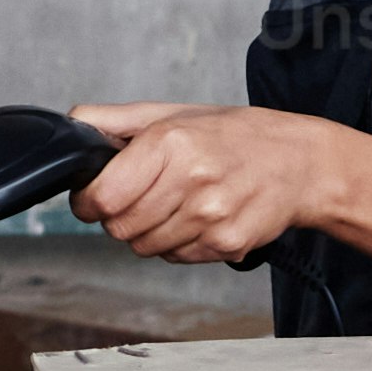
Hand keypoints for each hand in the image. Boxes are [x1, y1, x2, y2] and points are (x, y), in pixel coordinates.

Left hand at [69, 103, 334, 267]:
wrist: (300, 163)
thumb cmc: (234, 136)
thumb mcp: (172, 113)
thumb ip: (114, 121)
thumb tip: (70, 128)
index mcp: (171, 143)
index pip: (104, 197)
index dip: (89, 201)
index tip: (94, 196)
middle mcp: (192, 180)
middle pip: (119, 227)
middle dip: (118, 216)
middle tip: (139, 197)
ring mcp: (211, 216)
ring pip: (144, 246)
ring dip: (147, 231)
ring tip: (174, 204)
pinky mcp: (227, 243)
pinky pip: (175, 257)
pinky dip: (176, 243)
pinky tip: (196, 218)